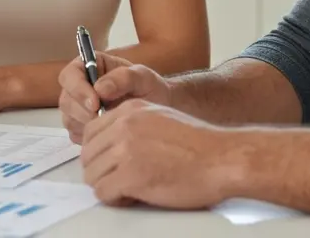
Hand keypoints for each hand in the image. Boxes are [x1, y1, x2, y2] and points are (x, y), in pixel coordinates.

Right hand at [58, 53, 169, 143]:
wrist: (158, 109)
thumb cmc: (150, 88)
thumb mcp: (142, 77)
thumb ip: (123, 77)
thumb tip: (99, 88)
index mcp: (91, 66)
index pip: (70, 75)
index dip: (77, 89)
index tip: (95, 102)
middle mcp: (81, 86)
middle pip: (66, 99)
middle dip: (82, 111)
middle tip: (104, 118)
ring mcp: (80, 108)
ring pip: (69, 119)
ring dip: (87, 125)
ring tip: (111, 124)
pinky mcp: (83, 128)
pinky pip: (76, 135)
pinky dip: (89, 137)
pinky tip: (108, 133)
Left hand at [81, 99, 230, 207]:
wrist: (221, 158)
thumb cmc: (197, 144)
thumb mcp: (159, 117)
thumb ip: (133, 124)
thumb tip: (110, 144)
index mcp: (130, 109)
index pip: (91, 131)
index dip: (97, 152)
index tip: (108, 163)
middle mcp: (124, 125)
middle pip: (88, 154)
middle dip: (100, 171)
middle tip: (118, 180)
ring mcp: (126, 149)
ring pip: (92, 175)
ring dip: (107, 186)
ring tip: (129, 189)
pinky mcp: (131, 175)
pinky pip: (104, 193)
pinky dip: (115, 200)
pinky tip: (134, 196)